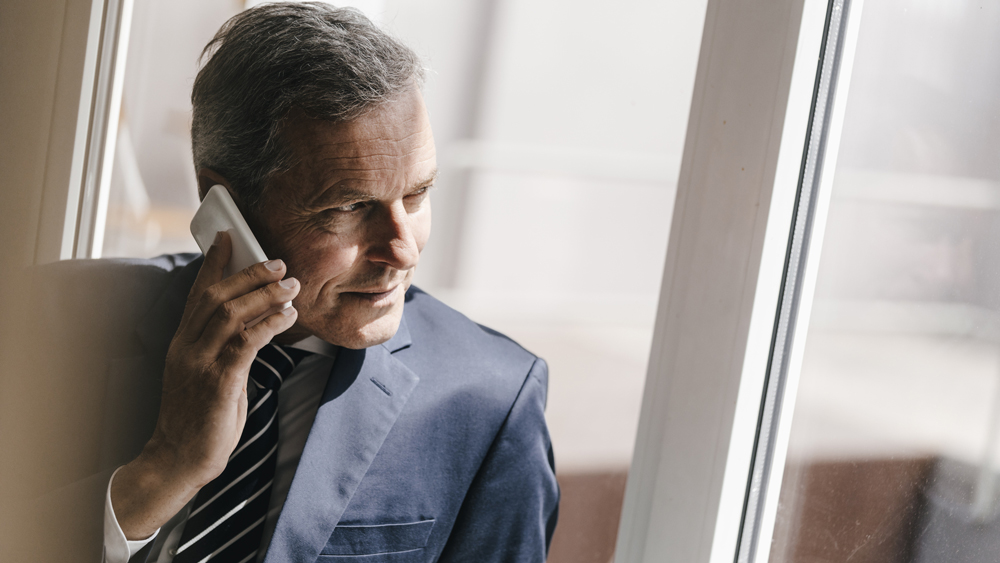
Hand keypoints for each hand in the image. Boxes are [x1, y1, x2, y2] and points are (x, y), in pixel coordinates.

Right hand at [111, 232, 299, 539]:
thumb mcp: (205, 374)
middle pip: (216, 296)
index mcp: (182, 343)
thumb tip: (254, 323)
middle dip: (249, 274)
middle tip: (279, 263)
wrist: (179, 457)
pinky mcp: (218, 381)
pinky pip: (245, 342)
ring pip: (231, 313)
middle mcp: (187, 347)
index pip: (196, 293)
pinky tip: (287, 317)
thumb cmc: (199, 417)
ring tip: (292, 286)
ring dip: (265, 295)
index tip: (228, 237)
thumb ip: (222, 347)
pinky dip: (269, 324)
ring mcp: (200, 363)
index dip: (213, 263)